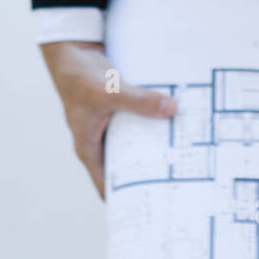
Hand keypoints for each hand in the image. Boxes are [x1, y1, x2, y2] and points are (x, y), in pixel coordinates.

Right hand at [39, 40, 176, 198]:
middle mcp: (100, 142)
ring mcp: (109, 127)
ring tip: (185, 155)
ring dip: (156, 145)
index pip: (109, 186)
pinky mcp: (119, 111)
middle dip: (150, 173)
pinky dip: (154, 123)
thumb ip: (140, 101)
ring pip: (136, 143)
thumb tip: (171, 110)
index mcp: (90, 149)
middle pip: (127, 166)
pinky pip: (140, 122)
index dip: (128, 200)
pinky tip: (176, 123)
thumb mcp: (110, 92)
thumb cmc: (80, 77)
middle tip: (181, 181)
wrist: (73, 51)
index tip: (153, 207)